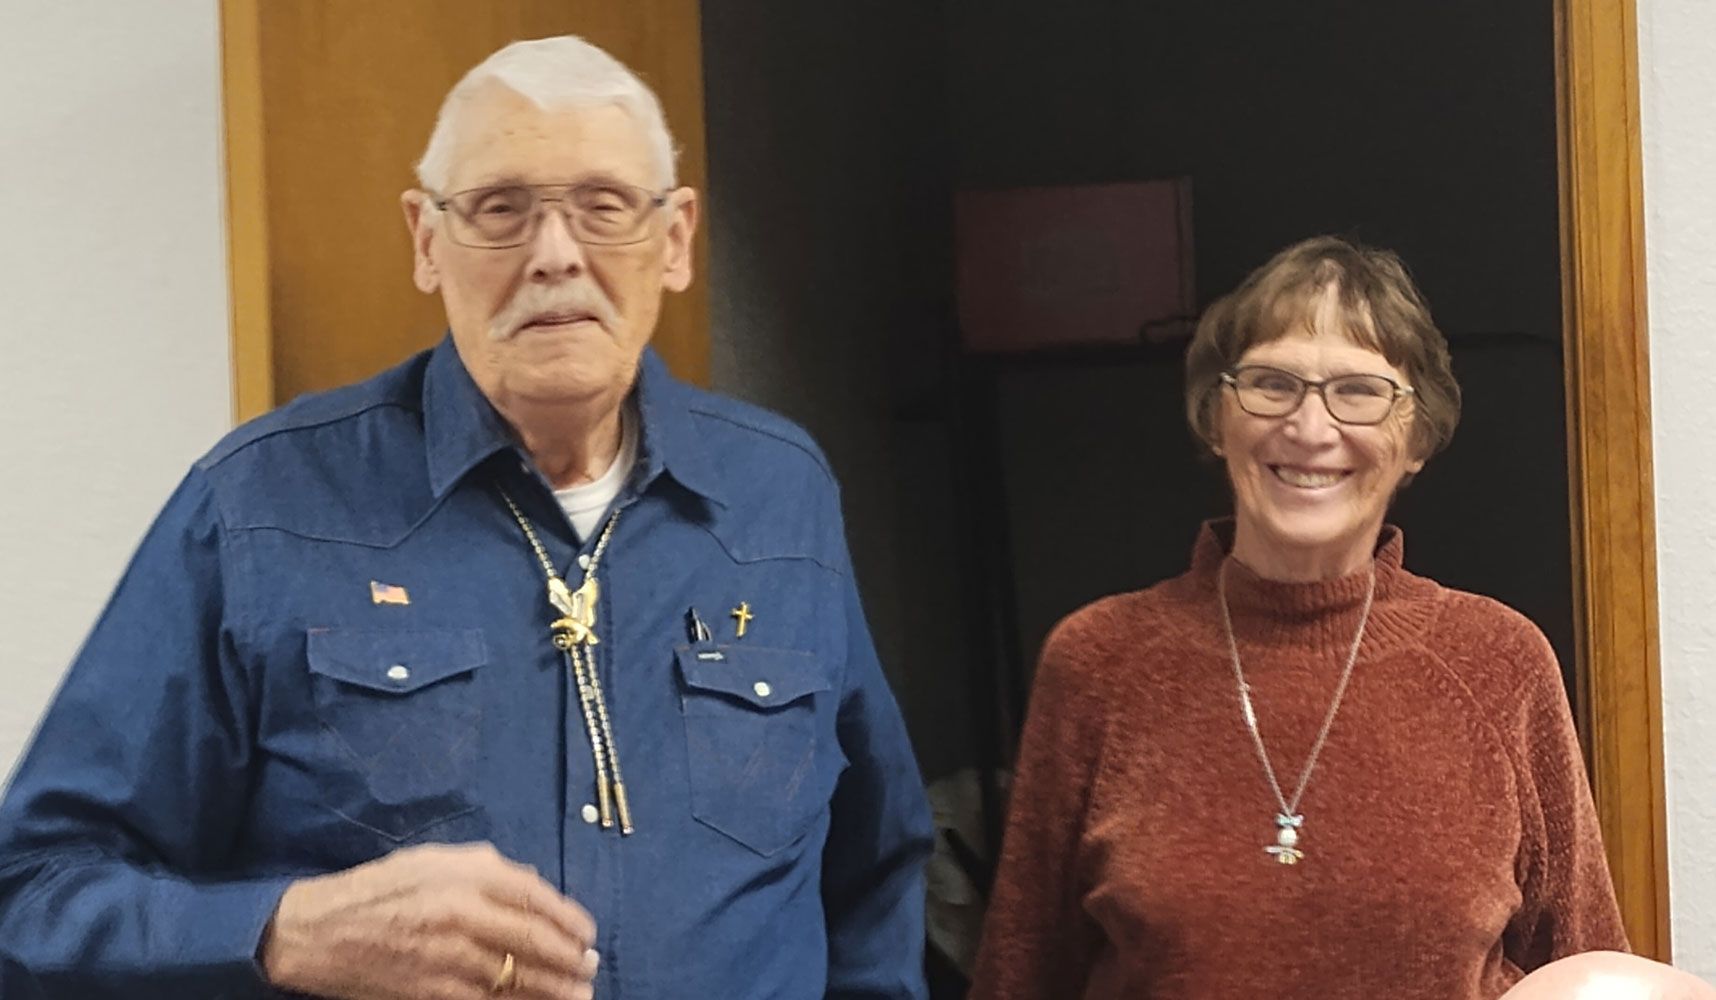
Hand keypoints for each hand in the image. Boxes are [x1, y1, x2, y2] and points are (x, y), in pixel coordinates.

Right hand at [259, 842, 599, 999]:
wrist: (318, 932)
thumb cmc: (379, 890)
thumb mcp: (434, 860)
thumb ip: (488, 867)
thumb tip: (534, 884)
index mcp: (464, 875)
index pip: (533, 896)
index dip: (568, 917)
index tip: (587, 932)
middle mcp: (461, 913)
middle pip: (533, 940)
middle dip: (569, 957)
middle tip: (590, 966)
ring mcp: (447, 957)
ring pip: (516, 978)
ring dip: (554, 989)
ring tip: (580, 994)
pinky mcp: (431, 991)